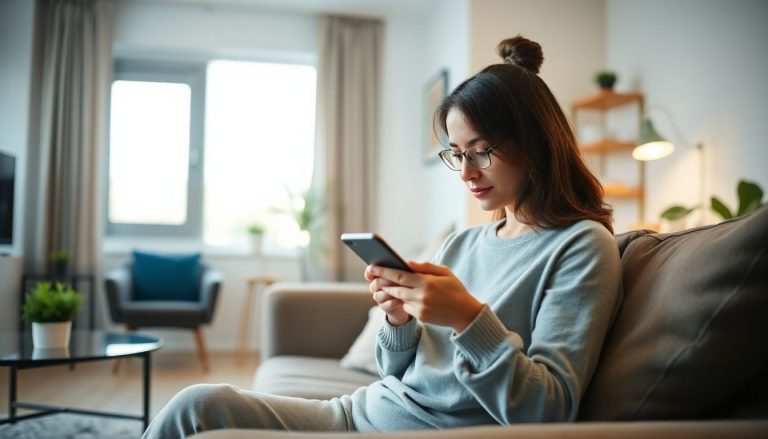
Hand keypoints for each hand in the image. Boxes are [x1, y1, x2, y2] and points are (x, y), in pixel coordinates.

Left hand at [367, 261, 483, 332]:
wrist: (465, 314)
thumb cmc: (455, 289)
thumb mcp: (445, 273)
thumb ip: (426, 267)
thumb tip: (408, 263)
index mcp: (427, 282)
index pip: (400, 275)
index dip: (384, 271)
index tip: (373, 267)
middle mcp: (422, 296)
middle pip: (395, 289)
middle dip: (383, 282)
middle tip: (373, 276)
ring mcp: (420, 308)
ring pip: (399, 299)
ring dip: (392, 292)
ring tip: (385, 285)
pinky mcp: (421, 317)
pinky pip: (406, 308)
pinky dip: (404, 302)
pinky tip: (405, 297)